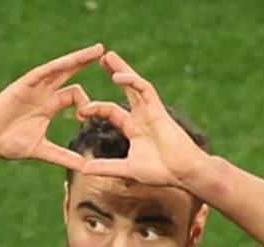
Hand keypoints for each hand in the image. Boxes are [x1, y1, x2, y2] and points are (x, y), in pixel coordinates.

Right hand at [0, 44, 101, 168]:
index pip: (74, 96)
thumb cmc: (7, 143)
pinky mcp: (23, 85)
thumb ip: (62, 157)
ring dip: (78, 59)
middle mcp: (44, 93)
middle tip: (108, 55)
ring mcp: (34, 87)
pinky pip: (43, 72)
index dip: (87, 105)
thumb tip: (84, 167)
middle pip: (70, 74)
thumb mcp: (41, 151)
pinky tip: (70, 61)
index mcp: (49, 106)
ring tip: (97, 50)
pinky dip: (57, 66)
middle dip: (87, 64)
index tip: (86, 118)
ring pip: (60, 68)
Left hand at [76, 51, 210, 186]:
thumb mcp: (126, 169)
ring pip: (135, 84)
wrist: (182, 173)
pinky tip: (118, 76)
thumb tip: (83, 170)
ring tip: (107, 57)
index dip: (96, 108)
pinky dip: (132, 81)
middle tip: (100, 60)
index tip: (81, 110)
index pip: (112, 112)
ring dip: (122, 70)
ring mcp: (151, 111)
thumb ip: (105, 167)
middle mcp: (142, 116)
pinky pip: (145, 90)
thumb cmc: (159, 173)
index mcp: (134, 129)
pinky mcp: (159, 110)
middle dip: (114, 74)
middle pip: (126, 90)